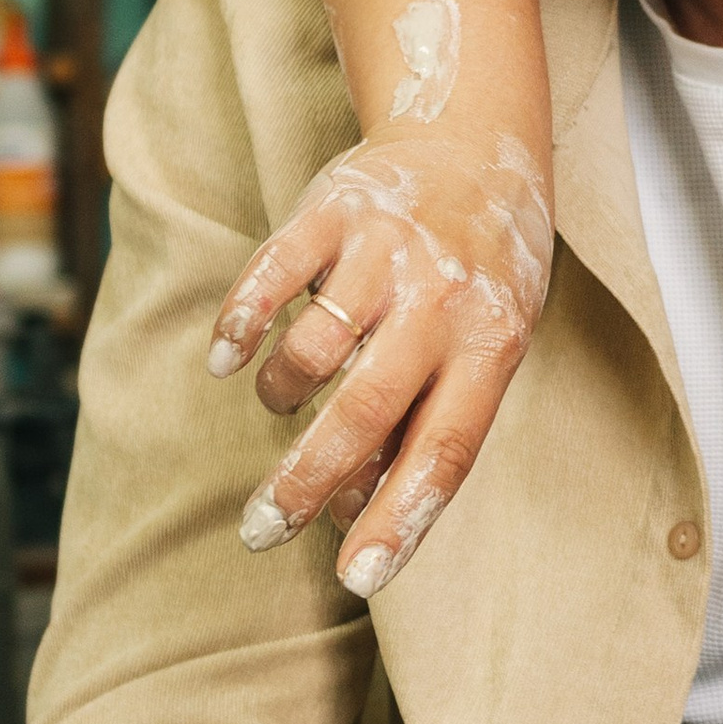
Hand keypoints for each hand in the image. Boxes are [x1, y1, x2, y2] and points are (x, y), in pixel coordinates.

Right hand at [209, 124, 551, 595]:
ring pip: (314, 349)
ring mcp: (387, 251)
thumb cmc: (476, 278)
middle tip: (259, 531)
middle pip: (367, 409)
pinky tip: (230, 359)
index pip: (447, 448)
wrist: (473, 144)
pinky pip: (272, 273)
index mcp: (492, 345)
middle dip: (306, 483)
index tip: (359, 579)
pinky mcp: (333, 209)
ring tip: (282, 403)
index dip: (400, 516)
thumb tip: (354, 515)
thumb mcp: (483, 347)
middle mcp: (442, 299)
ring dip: (283, 395)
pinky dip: (242, 323)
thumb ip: (427, 421)